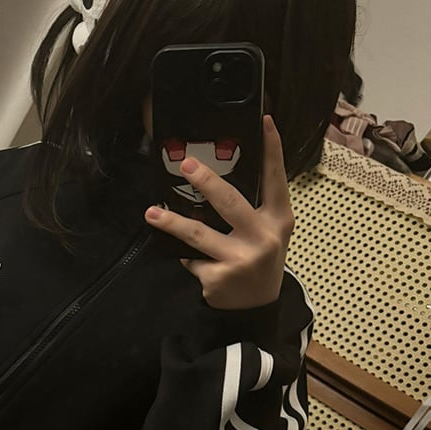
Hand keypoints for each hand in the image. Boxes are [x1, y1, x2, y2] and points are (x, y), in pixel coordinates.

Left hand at [145, 115, 292, 309]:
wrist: (256, 308)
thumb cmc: (259, 260)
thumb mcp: (269, 233)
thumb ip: (254, 208)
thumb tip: (215, 177)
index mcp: (279, 220)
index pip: (276, 179)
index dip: (272, 150)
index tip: (265, 121)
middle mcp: (263, 238)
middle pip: (230, 203)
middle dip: (206, 182)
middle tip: (186, 165)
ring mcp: (240, 259)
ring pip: (198, 234)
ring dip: (171, 222)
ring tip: (151, 213)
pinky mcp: (218, 277)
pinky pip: (191, 258)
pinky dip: (187, 256)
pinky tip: (190, 258)